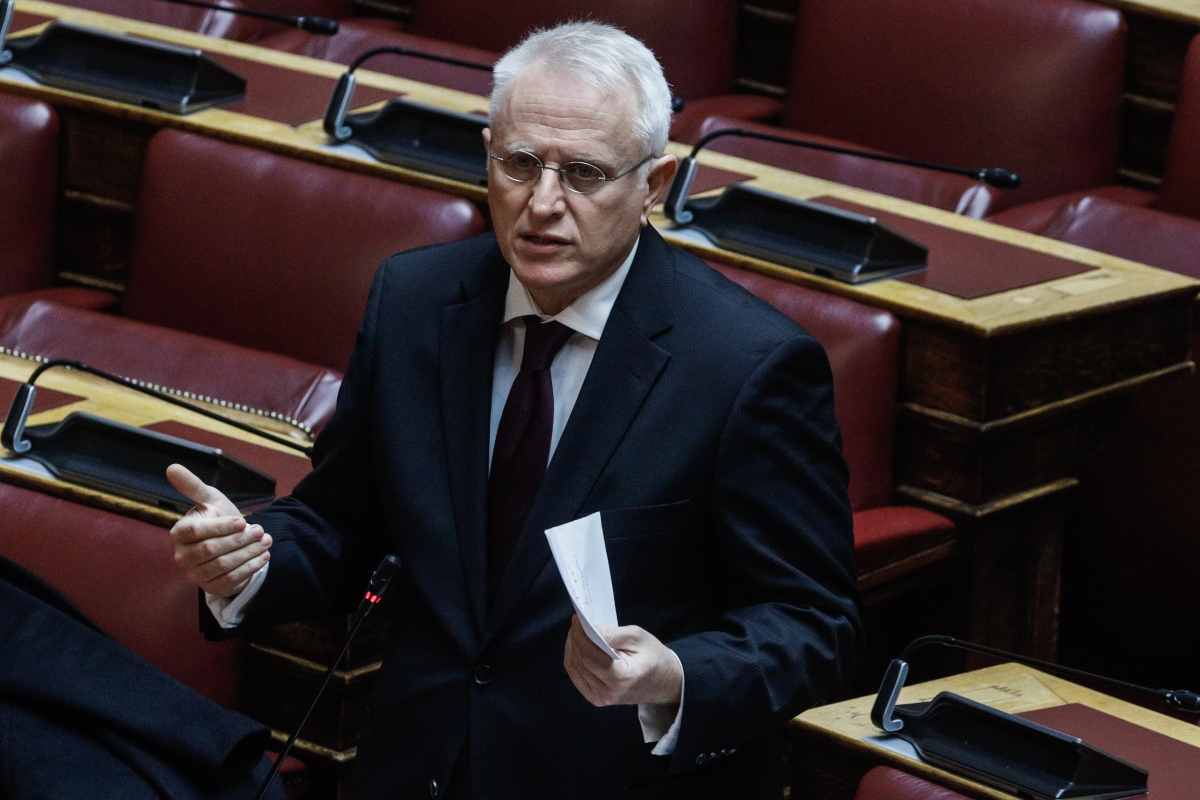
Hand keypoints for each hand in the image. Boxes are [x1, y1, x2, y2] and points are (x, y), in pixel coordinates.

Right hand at [166, 463, 271, 596]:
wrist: (229, 543)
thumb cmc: (217, 517)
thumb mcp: (209, 499)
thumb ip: (193, 486)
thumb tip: (172, 467)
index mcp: (179, 533)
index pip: (197, 532)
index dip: (221, 527)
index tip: (242, 521)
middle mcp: (182, 556)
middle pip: (212, 550)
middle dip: (239, 540)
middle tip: (260, 530)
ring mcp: (195, 575)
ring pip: (224, 566)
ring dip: (249, 553)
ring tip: (266, 541)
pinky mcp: (212, 587)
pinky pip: (232, 580)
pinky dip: (251, 567)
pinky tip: (264, 556)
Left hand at [563, 615, 682, 706]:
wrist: (665, 683)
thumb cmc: (654, 657)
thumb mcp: (638, 638)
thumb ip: (612, 634)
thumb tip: (588, 627)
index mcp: (621, 678)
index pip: (589, 656)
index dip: (579, 636)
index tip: (577, 619)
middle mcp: (608, 692)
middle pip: (579, 661)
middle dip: (575, 639)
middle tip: (578, 623)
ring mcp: (600, 698)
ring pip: (574, 668)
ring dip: (573, 647)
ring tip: (580, 633)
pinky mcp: (596, 699)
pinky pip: (576, 676)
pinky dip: (575, 659)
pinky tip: (581, 647)